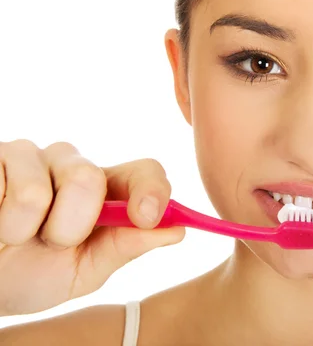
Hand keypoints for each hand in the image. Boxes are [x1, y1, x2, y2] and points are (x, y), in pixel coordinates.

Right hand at [0, 140, 184, 315]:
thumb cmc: (35, 274)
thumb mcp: (86, 270)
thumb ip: (125, 247)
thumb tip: (176, 230)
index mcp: (106, 190)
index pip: (145, 171)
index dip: (151, 190)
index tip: (145, 217)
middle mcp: (72, 164)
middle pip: (89, 177)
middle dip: (70, 226)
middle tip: (52, 242)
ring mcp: (31, 156)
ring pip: (38, 189)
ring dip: (26, 230)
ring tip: (16, 235)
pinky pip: (1, 189)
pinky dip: (0, 222)